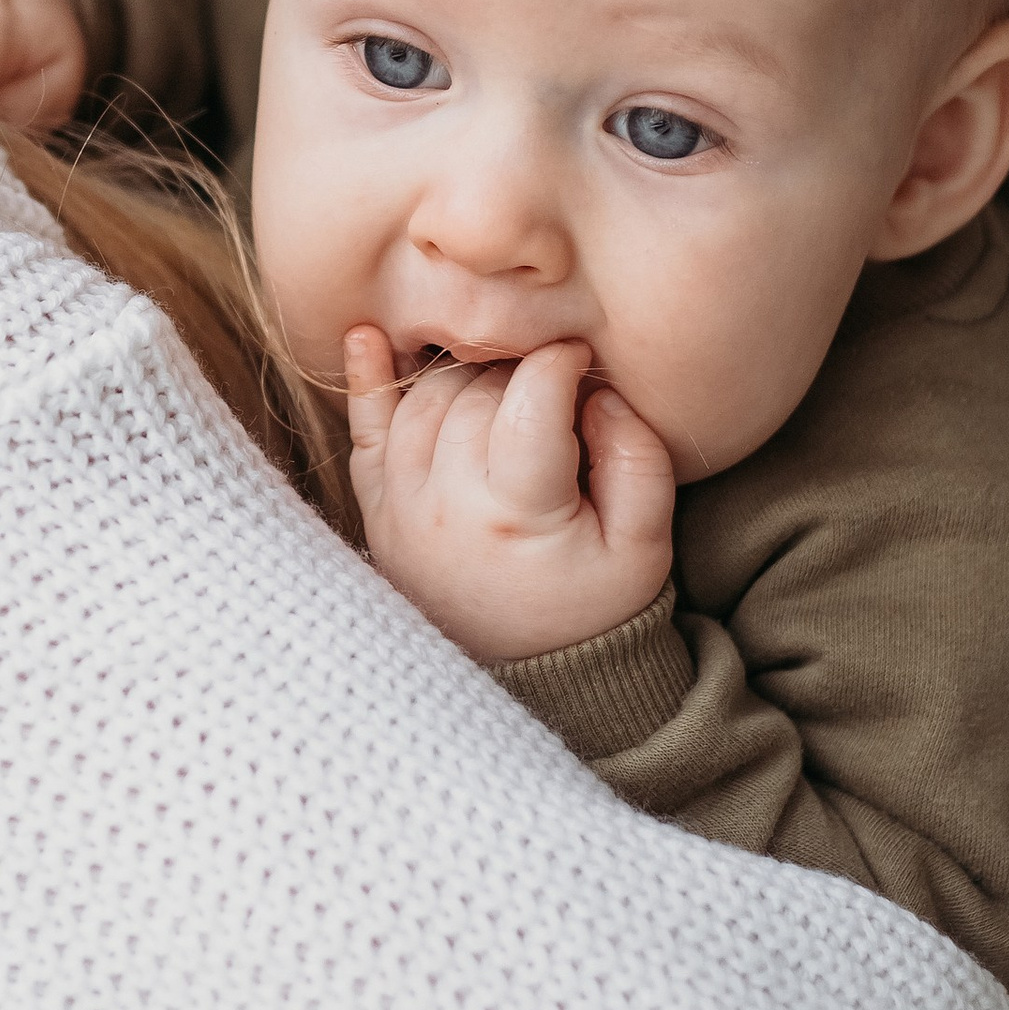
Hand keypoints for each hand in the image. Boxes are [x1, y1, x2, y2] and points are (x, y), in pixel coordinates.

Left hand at [342, 329, 674, 661]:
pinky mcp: (378, 510)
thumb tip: (599, 392)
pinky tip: (368, 336)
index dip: (559, 362)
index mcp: (513, 515)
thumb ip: (637, 460)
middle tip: (551, 382)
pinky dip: (365, 381)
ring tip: (506, 383)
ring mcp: (400, 507)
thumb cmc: (595, 603)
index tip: (581, 358)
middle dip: (517, 369)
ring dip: (464, 374)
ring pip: (421, 400)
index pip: (526, 401)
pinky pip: (364, 432)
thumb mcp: (644, 545)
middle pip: (472, 393)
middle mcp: (443, 506)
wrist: (531, 673)